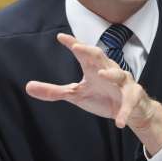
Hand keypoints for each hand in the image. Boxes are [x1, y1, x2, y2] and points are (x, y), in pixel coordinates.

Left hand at [25, 33, 161, 152]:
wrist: (129, 111)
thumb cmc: (102, 97)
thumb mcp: (75, 95)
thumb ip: (53, 91)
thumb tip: (27, 87)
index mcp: (93, 68)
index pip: (82, 52)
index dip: (72, 43)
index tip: (60, 37)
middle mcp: (108, 71)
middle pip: (100, 56)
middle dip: (89, 51)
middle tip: (77, 47)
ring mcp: (123, 83)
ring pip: (119, 74)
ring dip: (111, 73)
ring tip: (100, 74)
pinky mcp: (134, 97)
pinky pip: (130, 102)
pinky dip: (124, 112)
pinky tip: (118, 122)